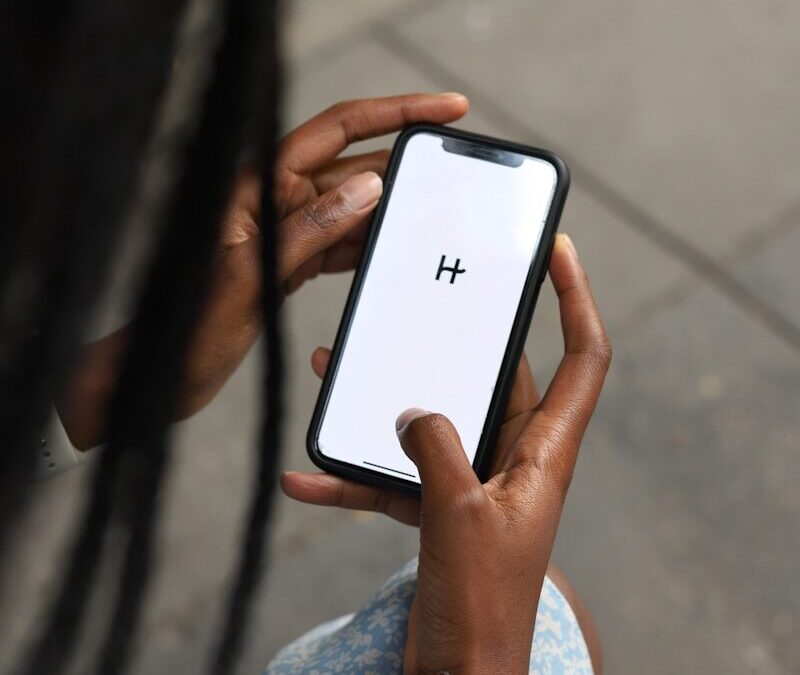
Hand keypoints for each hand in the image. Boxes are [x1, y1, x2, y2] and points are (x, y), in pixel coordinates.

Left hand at [58, 93, 469, 448]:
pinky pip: (339, 243)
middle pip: (350, 169)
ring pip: (350, 208)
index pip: (335, 132)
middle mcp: (274, 202)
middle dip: (400, 167)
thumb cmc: (191, 325)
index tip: (440, 109)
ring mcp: (284, 233)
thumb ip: (309, 228)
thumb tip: (368, 187)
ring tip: (430, 214)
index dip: (393, 113)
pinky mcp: (290, 263)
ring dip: (389, 210)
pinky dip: (368, 245)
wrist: (167, 371)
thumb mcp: (252, 275)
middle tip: (449, 173)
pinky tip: (393, 248)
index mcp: (258, 189)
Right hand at [282, 235, 610, 672]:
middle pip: (493, 378)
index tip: (558, 251)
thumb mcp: (459, 517)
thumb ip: (437, 451)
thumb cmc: (479, 609)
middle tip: (419, 297)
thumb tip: (414, 411)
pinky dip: (354, 472)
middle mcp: (514, 460)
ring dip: (384, 402)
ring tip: (335, 368)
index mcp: (543, 455)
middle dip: (451, 342)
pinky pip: (394, 475)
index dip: (576, 300)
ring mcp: (473, 483)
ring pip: (431, 421)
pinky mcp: (437, 509)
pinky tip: (306, 473)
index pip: (583, 359)